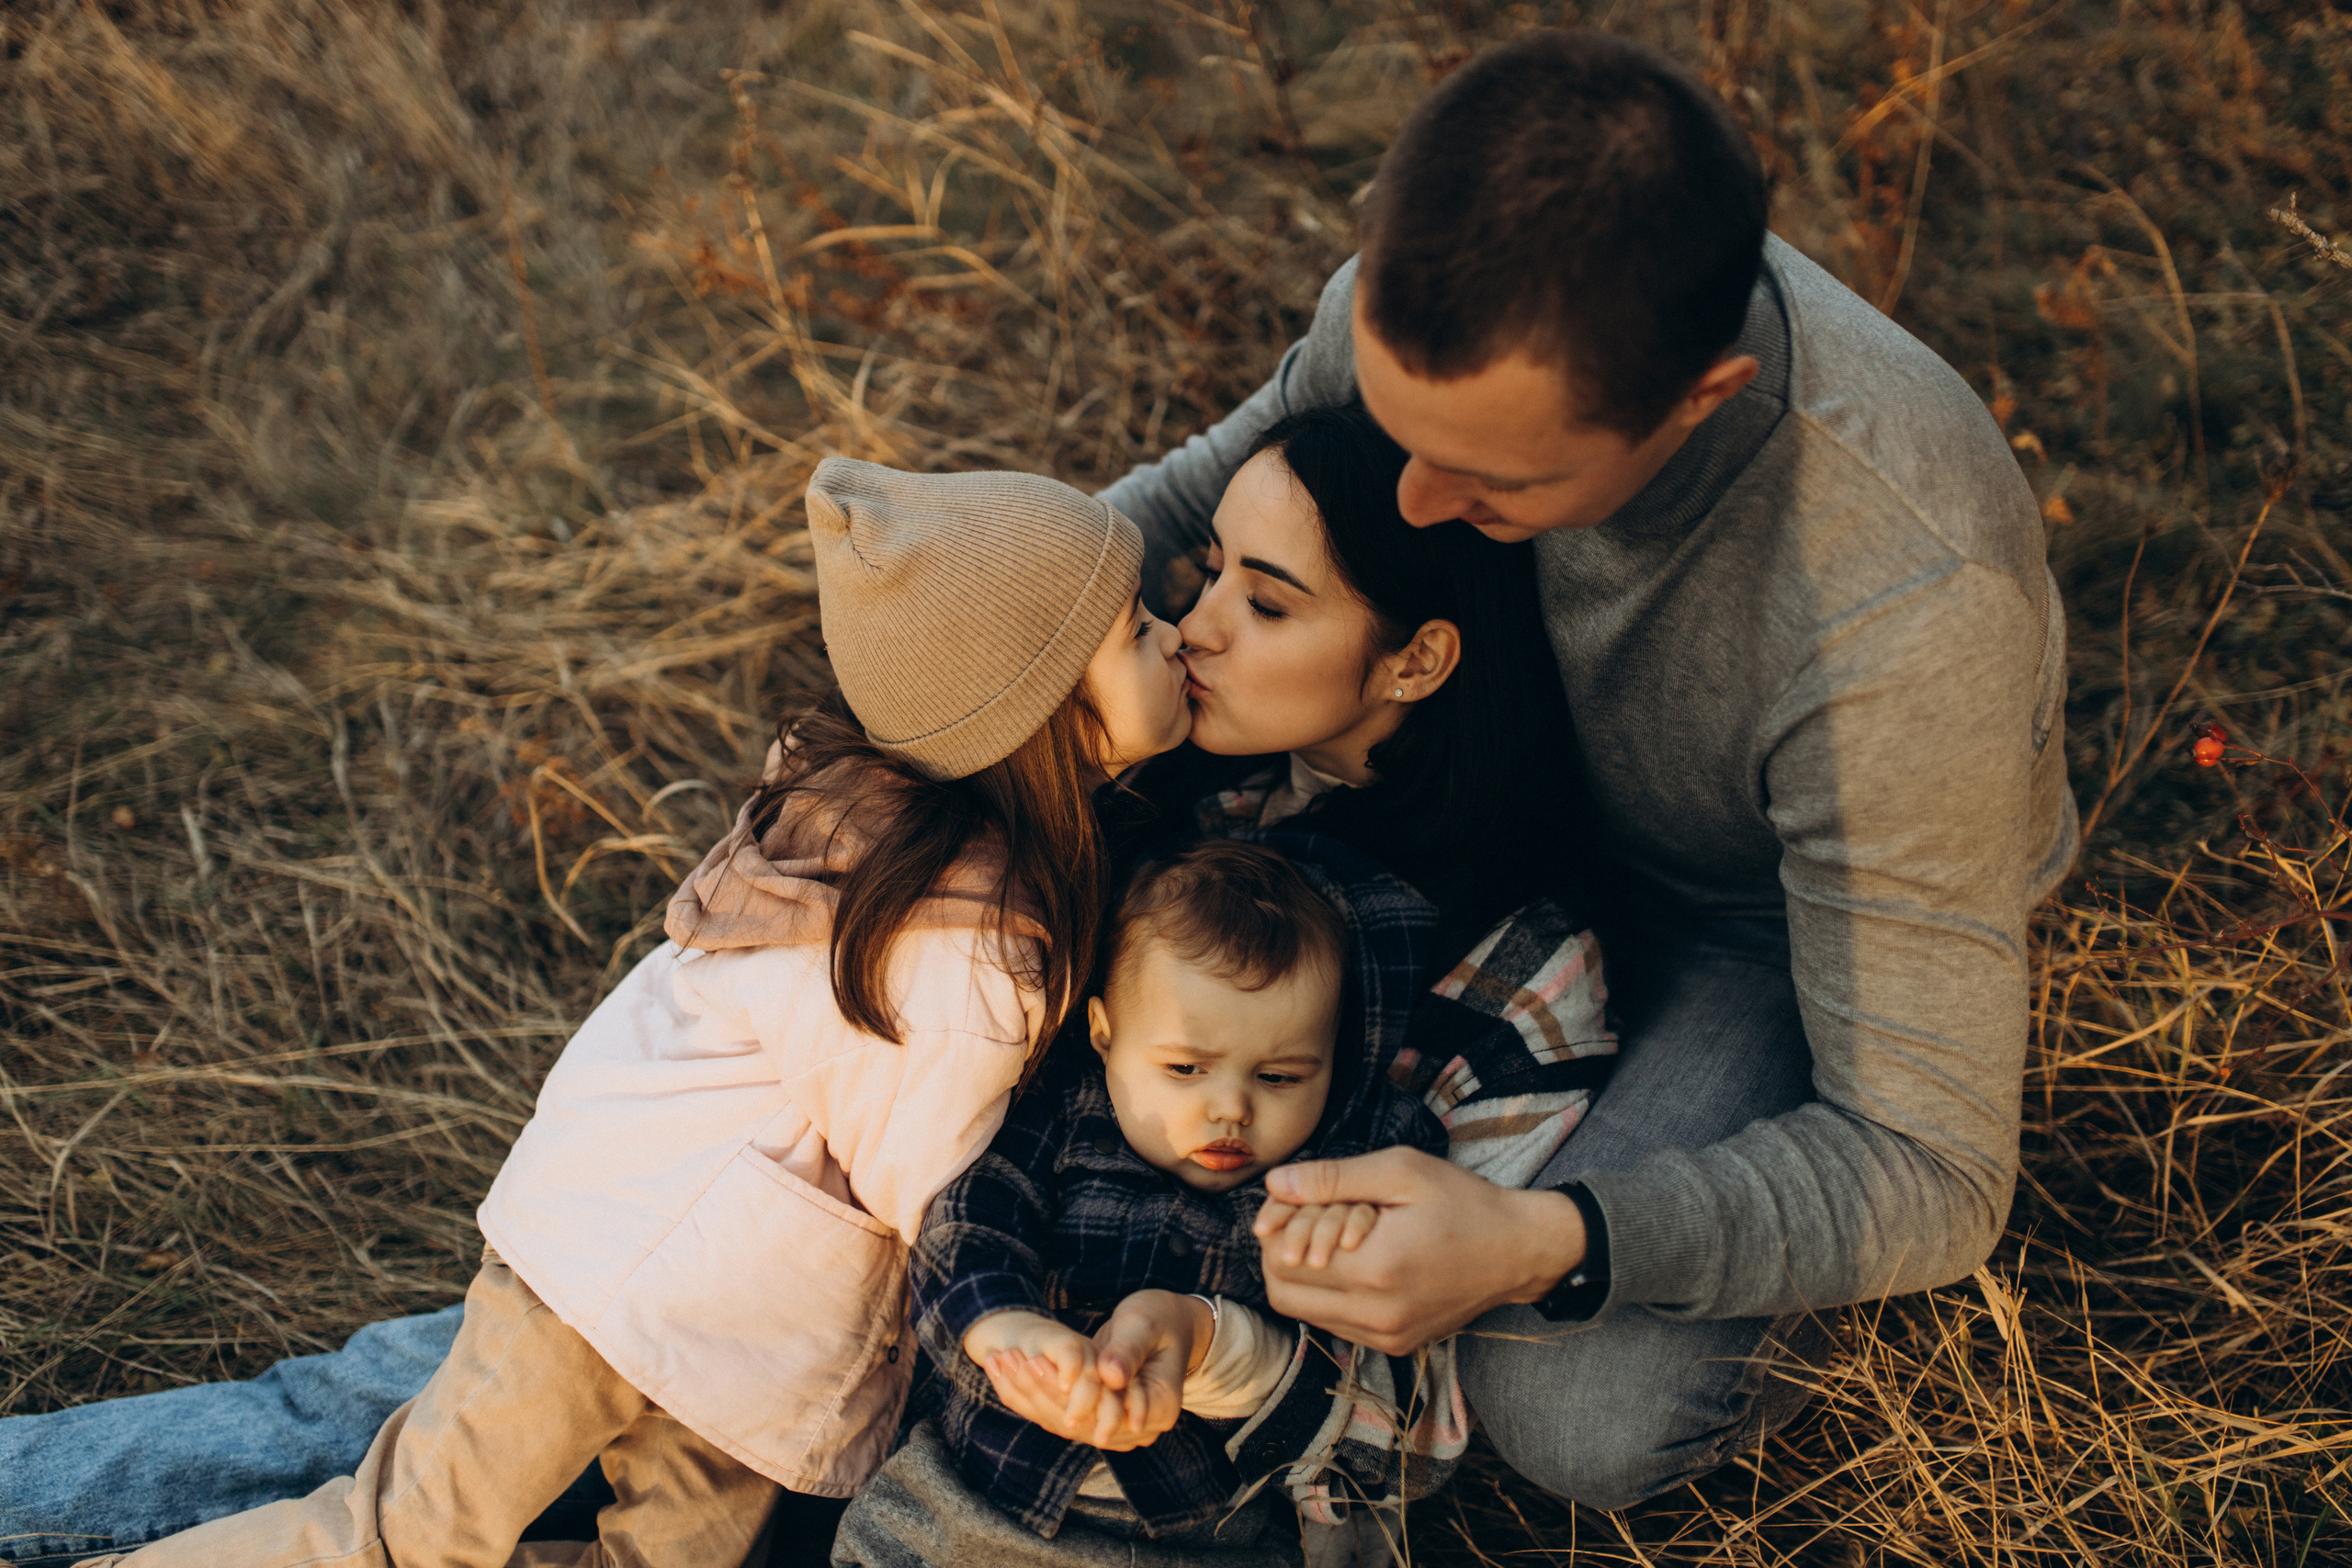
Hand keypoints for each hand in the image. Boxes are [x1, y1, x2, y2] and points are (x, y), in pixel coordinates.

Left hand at [960, 1296, 1207, 1450]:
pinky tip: (1004, 1372)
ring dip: (1028, 1393)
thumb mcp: (1147, 1326)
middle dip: (1037, 1389)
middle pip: (1079, 1422)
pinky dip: (1031, 1395)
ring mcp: (1117, 1428)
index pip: (1105, 1414)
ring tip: (998, 1361)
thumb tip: (1109, 1376)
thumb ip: (1128, 1352)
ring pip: (1064, 1422)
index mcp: (1158, 1408)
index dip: (1065, 1392)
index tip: (1032, 1363)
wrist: (1170, 1328)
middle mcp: (1138, 1428)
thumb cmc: (1162, 1319)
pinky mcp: (1099, 1418)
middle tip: (1004, 1358)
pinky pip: (1061, 1415)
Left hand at [1251, 1146, 1584, 1354]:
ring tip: (1333, 1238)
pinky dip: (1329, 1294)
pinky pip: (1335, 1323)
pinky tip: (1354, 1262)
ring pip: (1304, 1311)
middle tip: (1306, 1217)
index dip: (1277, 1225)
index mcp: (1375, 1270)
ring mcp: (1385, 1337)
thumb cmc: (1463, 1203)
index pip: (1282, 1259)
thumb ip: (1331, 1179)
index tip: (1295, 1200)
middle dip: (1281, 1252)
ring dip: (1303, 1275)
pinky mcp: (1395, 1345)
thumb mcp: (1400, 1172)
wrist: (1519, 1251)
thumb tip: (1274, 1182)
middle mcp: (1376, 1315)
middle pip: (1283, 1292)